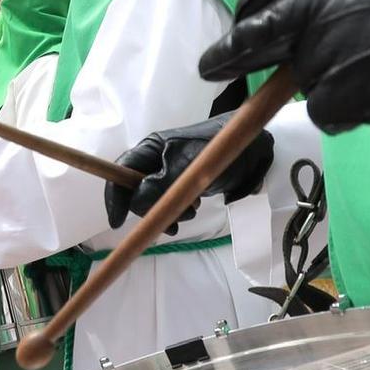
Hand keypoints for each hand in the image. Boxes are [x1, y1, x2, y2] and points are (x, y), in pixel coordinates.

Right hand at [106, 120, 275, 231]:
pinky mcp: (181, 181)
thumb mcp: (190, 165)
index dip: (115, 197)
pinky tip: (192, 211)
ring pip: (153, 199)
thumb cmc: (220, 150)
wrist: (254, 146)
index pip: (120, 172)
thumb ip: (161, 183)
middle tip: (171, 221)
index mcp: (151, 147)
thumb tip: (137, 203)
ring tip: (190, 213)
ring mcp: (168, 170)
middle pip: (135, 190)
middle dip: (149, 208)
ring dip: (167, 212)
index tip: (117, 223)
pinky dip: (177, 211)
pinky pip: (169, 201)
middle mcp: (154, 159)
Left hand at [198, 0, 369, 138]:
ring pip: (306, 82)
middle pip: (257, 34)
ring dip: (336, 90)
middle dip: (229, 54)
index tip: (240, 23)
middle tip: (211, 68)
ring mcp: (332, 48)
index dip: (250, 9)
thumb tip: (320, 7)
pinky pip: (328, 114)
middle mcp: (327, 2)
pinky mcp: (345, 90)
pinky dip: (351, 117)